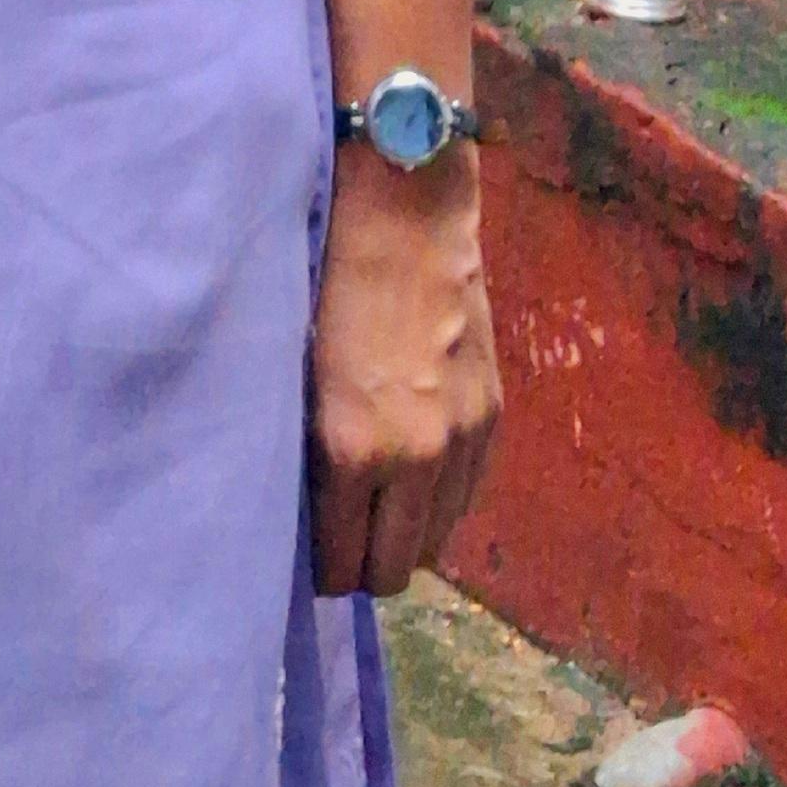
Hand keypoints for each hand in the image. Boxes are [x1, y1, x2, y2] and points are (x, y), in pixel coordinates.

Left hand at [308, 132, 498, 603]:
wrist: (404, 212)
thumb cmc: (326, 282)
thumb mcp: (295, 374)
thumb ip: (304, 451)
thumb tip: (302, 513)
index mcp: (352, 449)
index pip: (342, 562)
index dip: (324, 573)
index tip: (310, 564)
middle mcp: (415, 457)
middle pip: (396, 568)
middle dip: (365, 568)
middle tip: (342, 548)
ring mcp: (462, 439)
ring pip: (437, 541)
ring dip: (406, 539)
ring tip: (376, 516)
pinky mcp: (492, 416)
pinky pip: (468, 496)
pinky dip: (440, 503)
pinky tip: (414, 483)